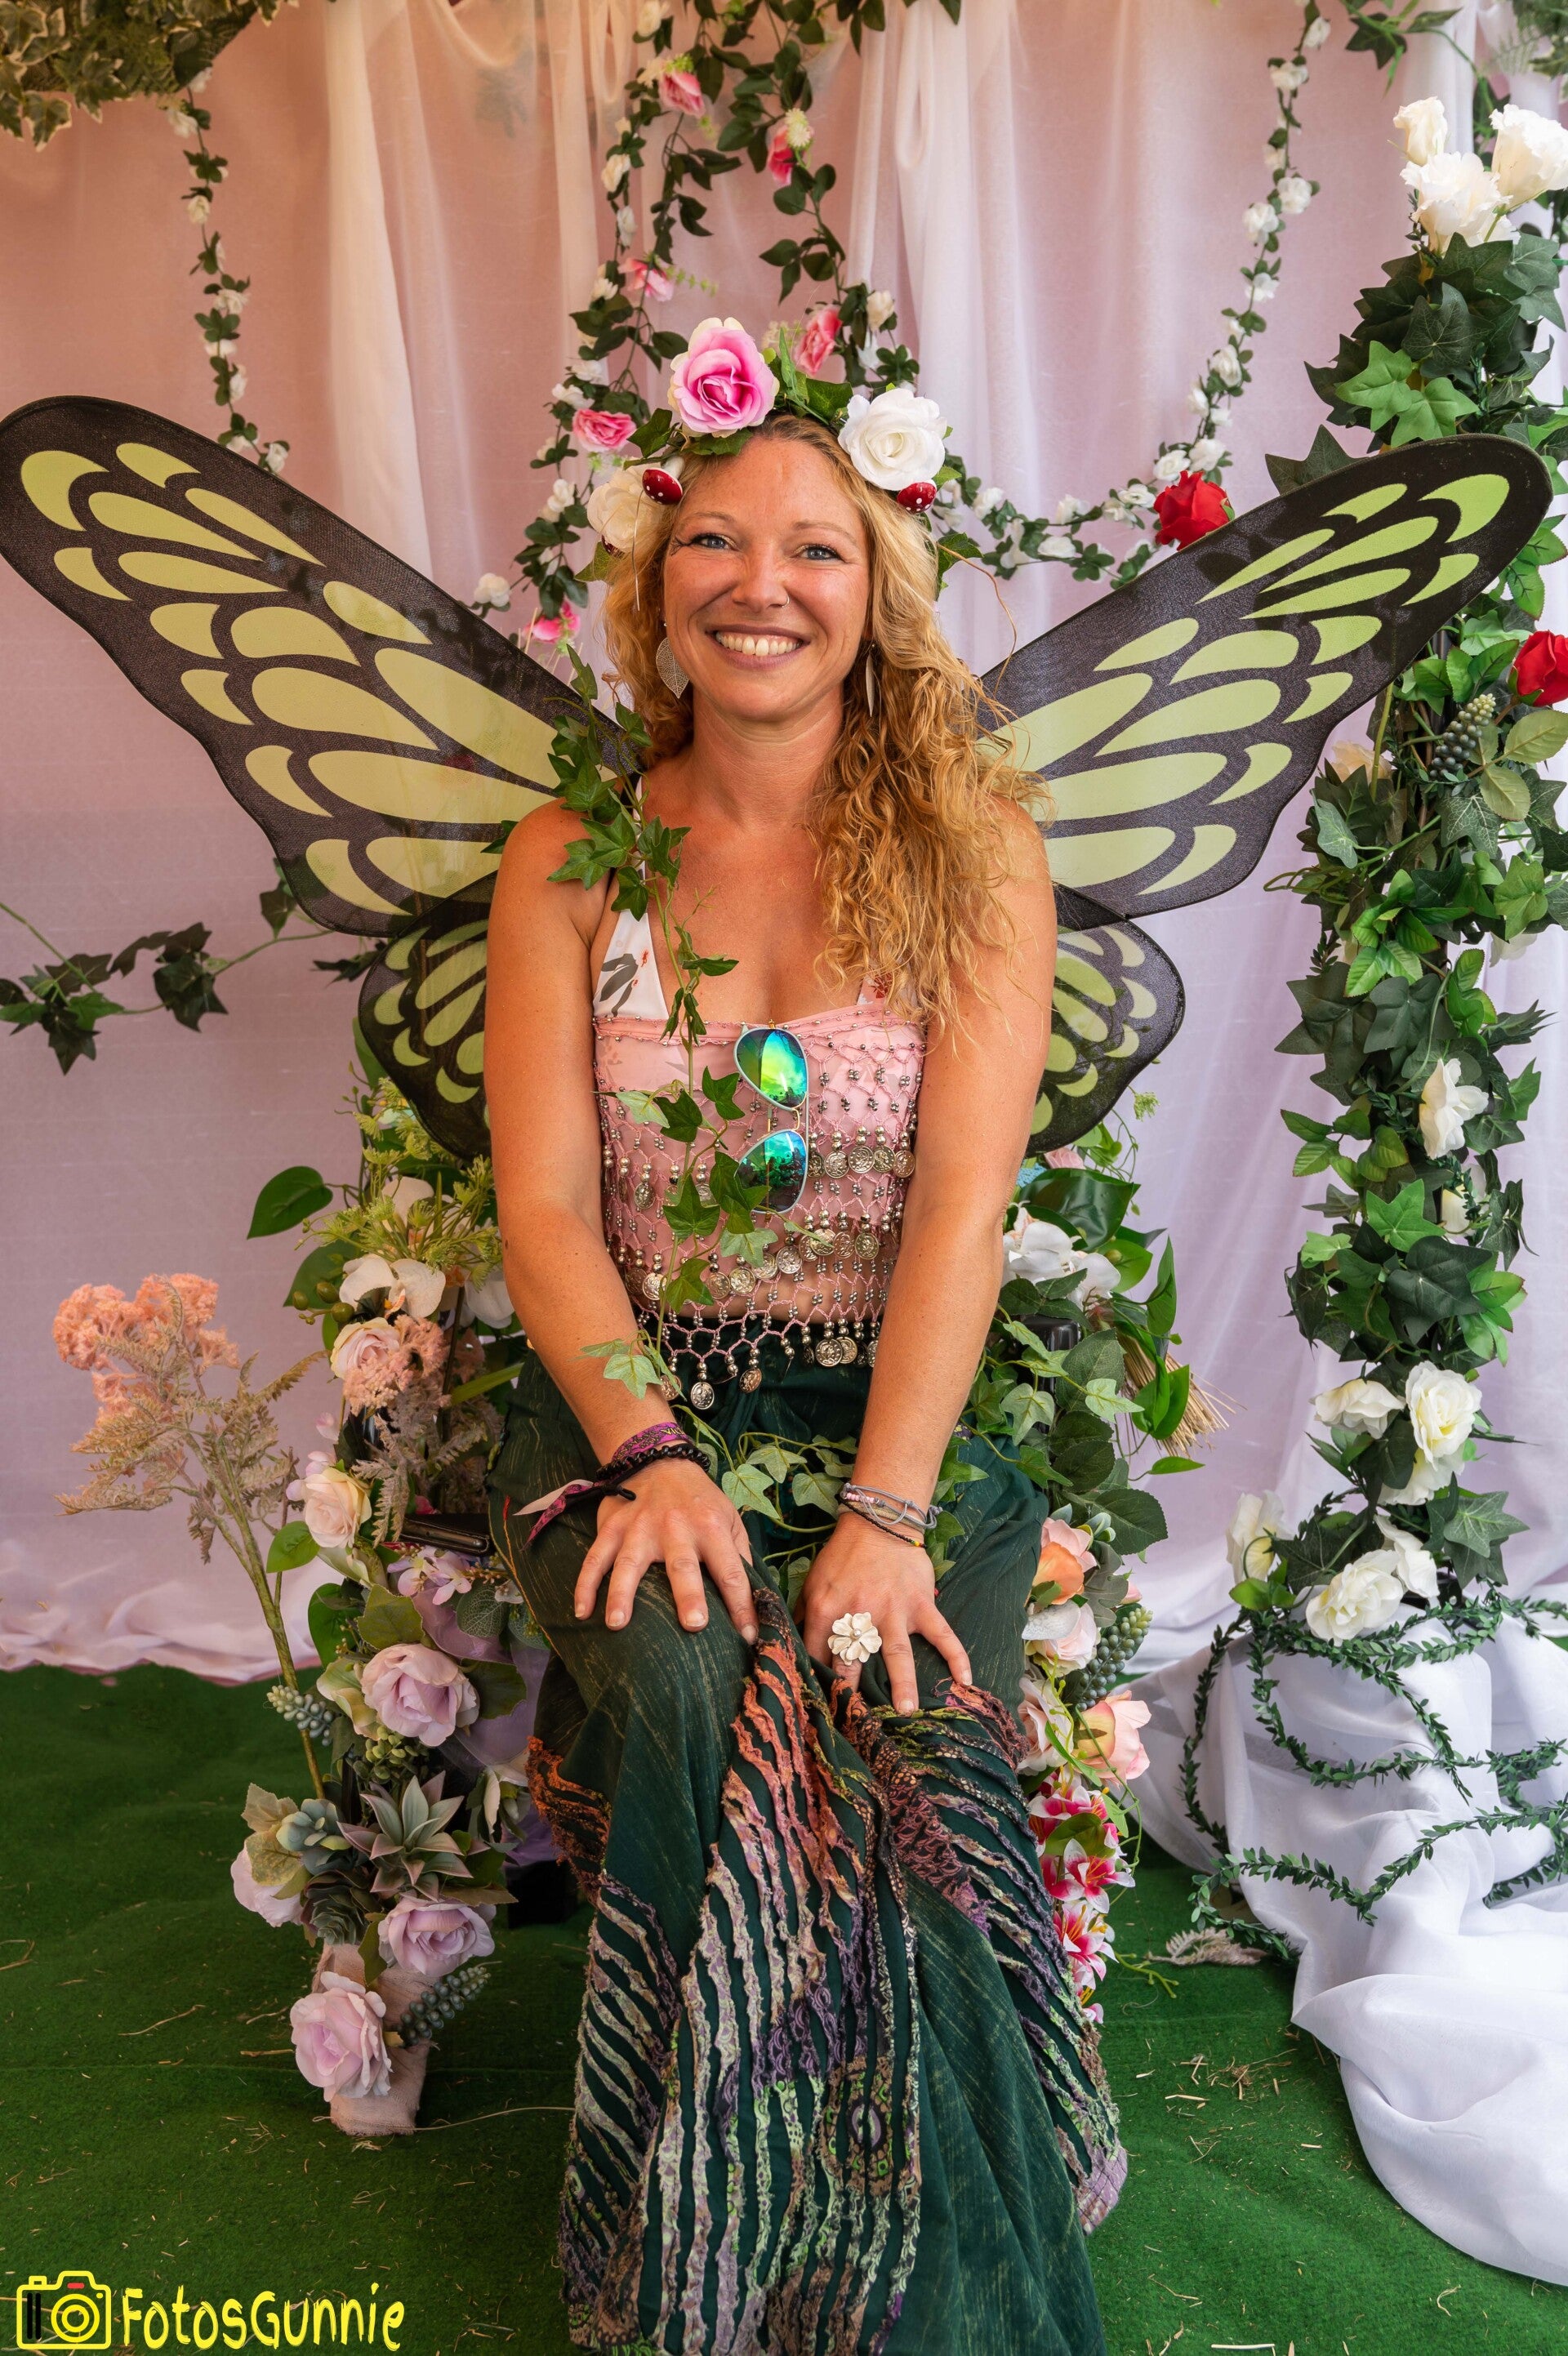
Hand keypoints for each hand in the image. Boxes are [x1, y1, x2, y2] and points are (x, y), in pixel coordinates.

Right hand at [575, 1456, 757, 1643]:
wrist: (659, 1460)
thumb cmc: (699, 1499)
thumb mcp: (729, 1516)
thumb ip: (739, 1554)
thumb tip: (753, 1598)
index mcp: (711, 1528)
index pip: (731, 1571)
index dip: (742, 1604)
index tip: (747, 1635)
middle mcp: (677, 1528)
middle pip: (683, 1565)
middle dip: (689, 1595)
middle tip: (694, 1624)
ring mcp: (640, 1528)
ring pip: (630, 1564)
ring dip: (622, 1594)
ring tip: (618, 1625)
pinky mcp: (613, 1527)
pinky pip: (595, 1558)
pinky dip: (585, 1584)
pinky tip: (582, 1612)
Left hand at [799, 1514, 970, 1715]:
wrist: (878, 1524)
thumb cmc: (842, 1557)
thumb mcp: (813, 1583)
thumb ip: (802, 1616)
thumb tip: (790, 1645)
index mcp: (827, 1610)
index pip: (817, 1653)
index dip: (817, 1680)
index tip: (819, 1705)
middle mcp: (860, 1613)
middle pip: (853, 1661)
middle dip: (851, 1692)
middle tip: (854, 1724)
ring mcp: (894, 1611)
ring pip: (897, 1653)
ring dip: (902, 1684)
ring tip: (906, 1712)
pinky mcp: (921, 1605)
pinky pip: (943, 1634)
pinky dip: (957, 1656)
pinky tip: (965, 1681)